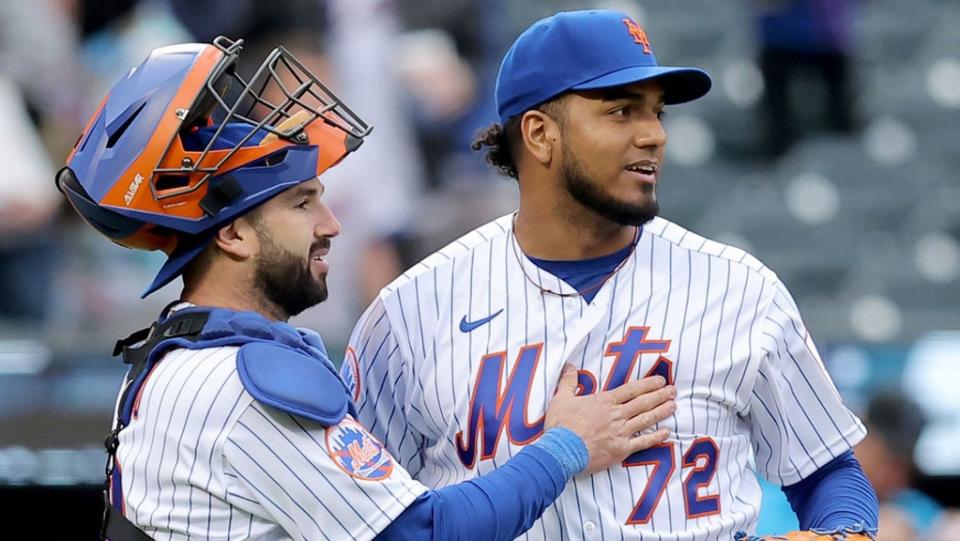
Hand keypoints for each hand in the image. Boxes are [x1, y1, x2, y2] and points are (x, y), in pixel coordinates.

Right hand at [544, 364, 675, 474]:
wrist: (561, 451)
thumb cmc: (561, 425)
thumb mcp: (561, 398)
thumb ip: (568, 381)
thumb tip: (568, 365)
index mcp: (604, 402)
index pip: (631, 390)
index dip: (647, 384)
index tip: (660, 381)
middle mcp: (616, 415)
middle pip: (642, 402)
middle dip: (659, 396)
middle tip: (673, 391)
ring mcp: (620, 432)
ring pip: (645, 419)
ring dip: (661, 412)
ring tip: (673, 406)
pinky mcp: (621, 449)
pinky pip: (643, 442)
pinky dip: (656, 437)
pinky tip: (666, 433)